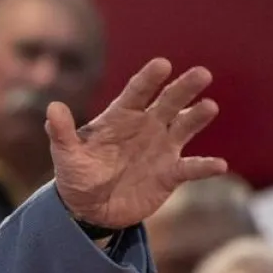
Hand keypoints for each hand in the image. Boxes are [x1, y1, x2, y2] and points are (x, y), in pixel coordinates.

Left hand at [48, 57, 227, 228]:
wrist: (90, 208)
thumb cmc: (78, 175)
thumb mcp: (66, 155)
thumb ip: (62, 132)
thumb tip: (52, 107)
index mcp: (120, 117)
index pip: (137, 92)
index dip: (149, 78)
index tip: (162, 64)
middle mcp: (146, 126)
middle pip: (168, 102)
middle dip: (183, 88)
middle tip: (201, 73)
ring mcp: (161, 148)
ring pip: (184, 127)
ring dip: (197, 117)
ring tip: (210, 106)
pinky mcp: (170, 174)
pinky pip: (191, 168)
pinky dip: (204, 167)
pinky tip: (219, 165)